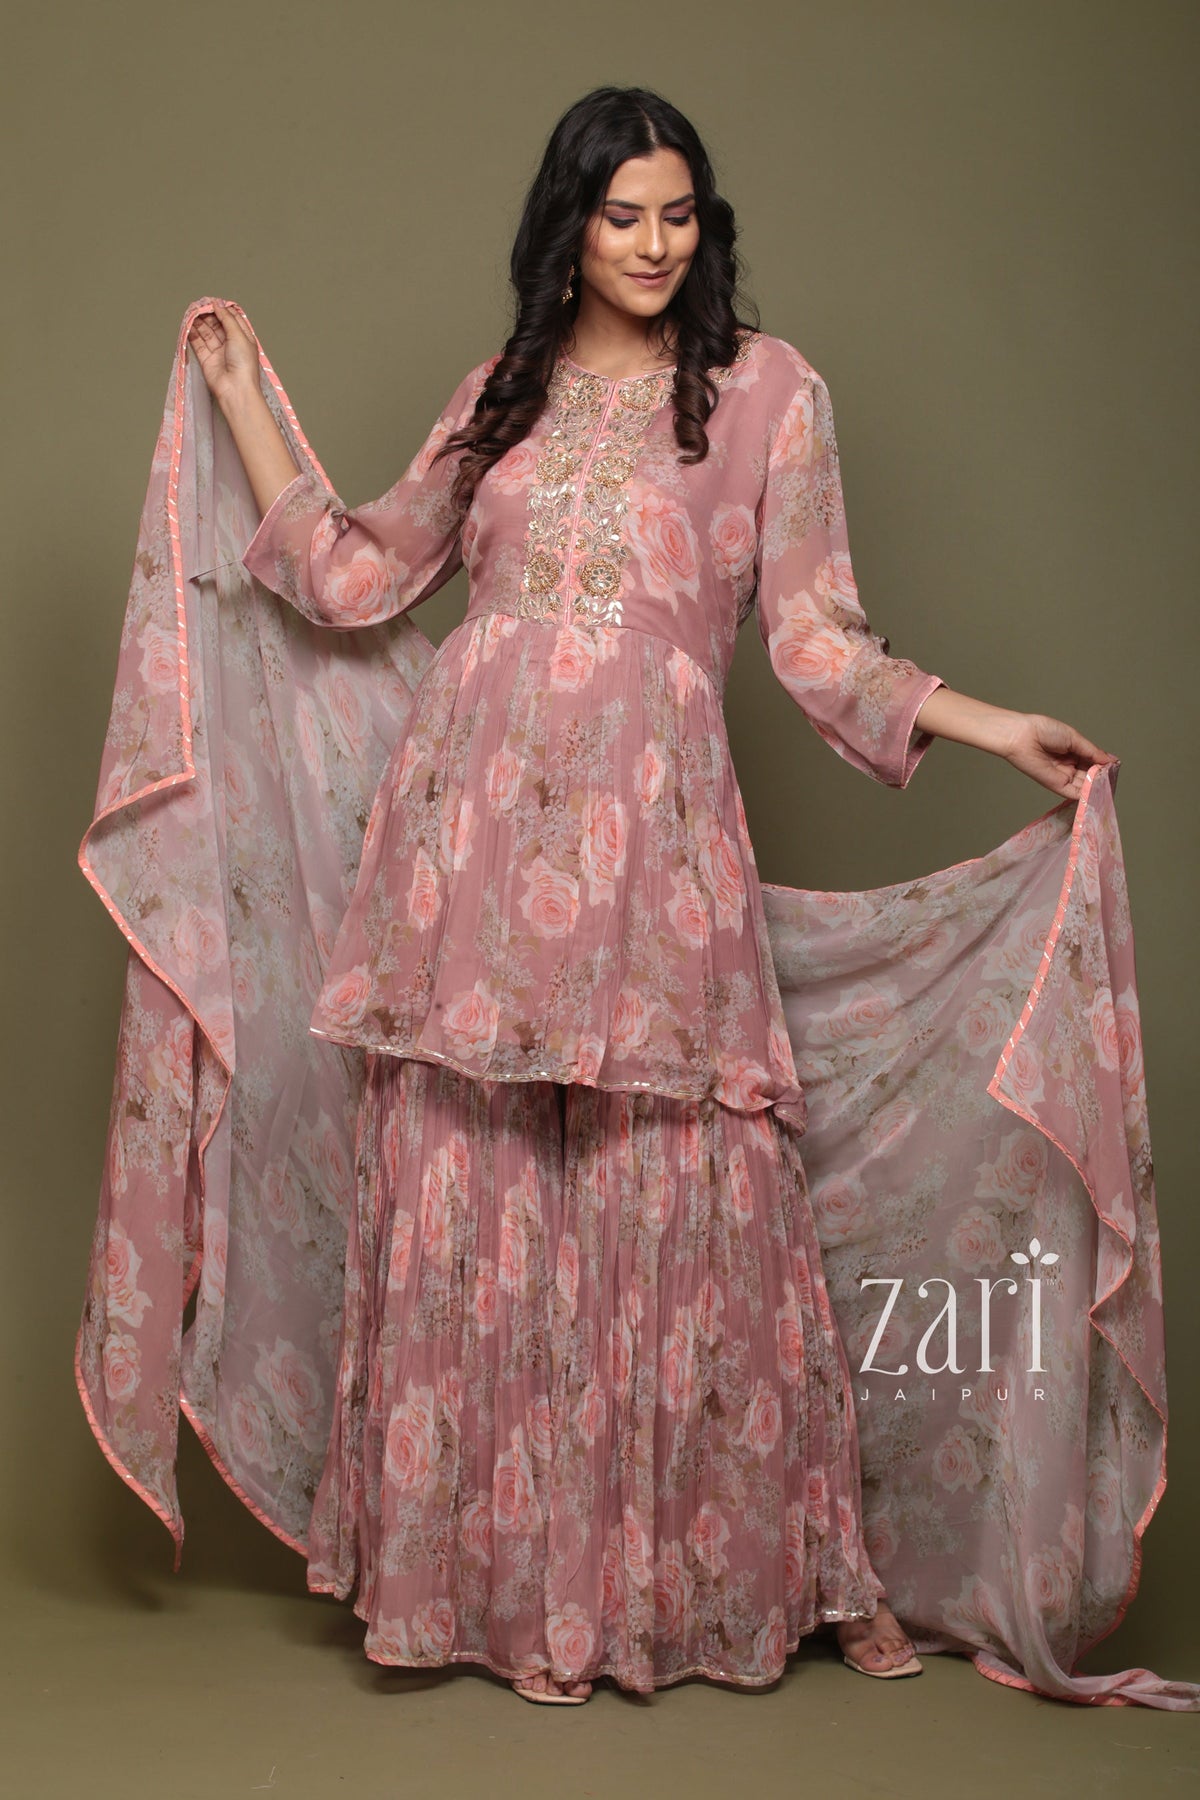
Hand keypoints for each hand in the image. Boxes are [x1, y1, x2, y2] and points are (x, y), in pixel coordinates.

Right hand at [187, 301, 259, 408]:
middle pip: (217, 324)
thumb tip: (218, 304)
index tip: (212, 302)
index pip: (232, 318)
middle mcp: (230, 344)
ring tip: (191, 312)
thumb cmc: (244, 364)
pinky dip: (192, 334)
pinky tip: (188, 325)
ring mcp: (218, 351)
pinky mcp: (207, 359)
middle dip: (208, 314)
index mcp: (243, 338)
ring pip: (206, 332)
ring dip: (199, 322)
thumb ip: (227, 318)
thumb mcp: (239, 335)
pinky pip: (198, 343)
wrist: (235, 389)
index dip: (222, 309)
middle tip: (199, 306)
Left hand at [999, 711, 1117, 799]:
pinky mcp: (1057, 786)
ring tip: (1108, 785)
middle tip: (1113, 778)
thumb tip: (1110, 760)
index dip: (1104, 765)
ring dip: (1096, 786)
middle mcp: (1069, 765)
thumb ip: (1092, 752)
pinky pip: (1075, 793)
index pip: (1093, 762)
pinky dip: (1086, 795)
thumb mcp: (1075, 738)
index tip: (1115, 767)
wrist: (1023, 737)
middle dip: (1101, 777)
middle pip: (1090, 775)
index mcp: (1073, 751)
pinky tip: (1097, 792)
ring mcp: (1063, 776)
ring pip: (1084, 785)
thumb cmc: (1044, 731)